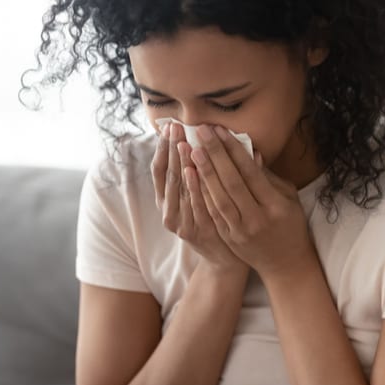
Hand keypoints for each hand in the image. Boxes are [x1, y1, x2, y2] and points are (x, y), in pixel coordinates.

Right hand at [151, 123, 246, 274]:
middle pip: (167, 174)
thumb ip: (205, 170)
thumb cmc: (217, 220)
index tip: (168, 126)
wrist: (225, 259)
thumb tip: (217, 137)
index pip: (159, 168)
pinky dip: (192, 188)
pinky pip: (192, 205)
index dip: (162, 147)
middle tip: (174, 127)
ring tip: (182, 142)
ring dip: (180, 164)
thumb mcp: (205, 194)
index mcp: (167, 200)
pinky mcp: (193, 232)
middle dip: (171, 149)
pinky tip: (192, 171)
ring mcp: (179, 222)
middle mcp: (168, 210)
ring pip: (178, 189)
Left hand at [189, 125, 316, 279]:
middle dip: (215, 155)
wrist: (285, 264)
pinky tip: (191, 177)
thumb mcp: (288, 197)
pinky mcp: (229, 238)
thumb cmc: (290, 224)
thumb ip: (268, 176)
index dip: (234, 151)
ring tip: (191, 151)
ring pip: (218, 198)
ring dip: (203, 173)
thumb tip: (249, 152)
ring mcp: (241, 231)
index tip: (221, 131)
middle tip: (201, 133)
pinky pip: (212, 213)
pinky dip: (202, 194)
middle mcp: (257, 218)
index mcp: (276, 205)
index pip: (251, 173)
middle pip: (232, 183)